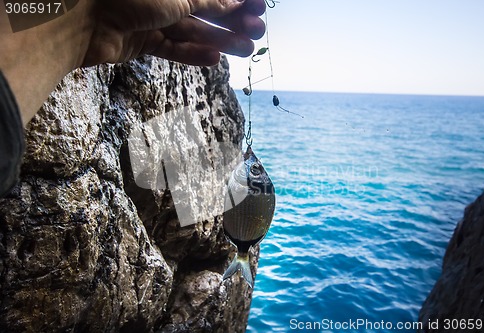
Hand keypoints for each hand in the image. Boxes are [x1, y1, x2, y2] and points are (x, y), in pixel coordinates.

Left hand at [83, 0, 266, 65]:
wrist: (80, 21)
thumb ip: (206, 0)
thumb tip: (235, 0)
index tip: (259, 6)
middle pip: (203, 10)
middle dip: (231, 21)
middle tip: (258, 32)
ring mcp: (150, 19)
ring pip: (191, 32)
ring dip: (219, 40)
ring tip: (246, 50)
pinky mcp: (141, 43)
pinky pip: (173, 49)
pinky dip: (193, 54)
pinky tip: (216, 59)